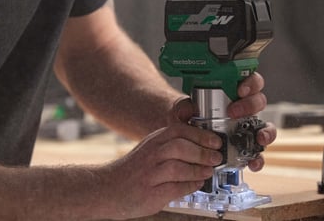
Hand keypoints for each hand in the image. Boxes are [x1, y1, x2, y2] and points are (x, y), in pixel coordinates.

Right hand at [102, 123, 222, 217]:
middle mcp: (151, 154)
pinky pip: (175, 188)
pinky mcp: (150, 193)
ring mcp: (150, 174)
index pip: (180, 131)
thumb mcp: (151, 149)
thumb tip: (205, 148)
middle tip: (216, 158)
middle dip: (202, 153)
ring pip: (178, 168)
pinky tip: (197, 184)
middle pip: (180, 147)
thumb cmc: (134, 169)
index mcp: (154, 141)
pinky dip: (190, 186)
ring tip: (208, 172)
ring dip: (198, 170)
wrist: (107, 188)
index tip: (216, 141)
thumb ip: (173, 146)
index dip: (202, 135)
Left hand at [171, 72, 276, 171]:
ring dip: (266, 132)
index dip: (251, 83)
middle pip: (259, 102)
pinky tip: (253, 162)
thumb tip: (187, 110)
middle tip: (234, 112)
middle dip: (251, 105)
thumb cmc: (191, 118)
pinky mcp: (247, 149)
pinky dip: (258, 159)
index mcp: (235, 94)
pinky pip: (258, 154)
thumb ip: (184, 108)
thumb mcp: (185, 110)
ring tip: (259, 138)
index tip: (240, 89)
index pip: (251, 82)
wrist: (187, 140)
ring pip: (266, 127)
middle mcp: (246, 110)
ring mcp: (249, 129)